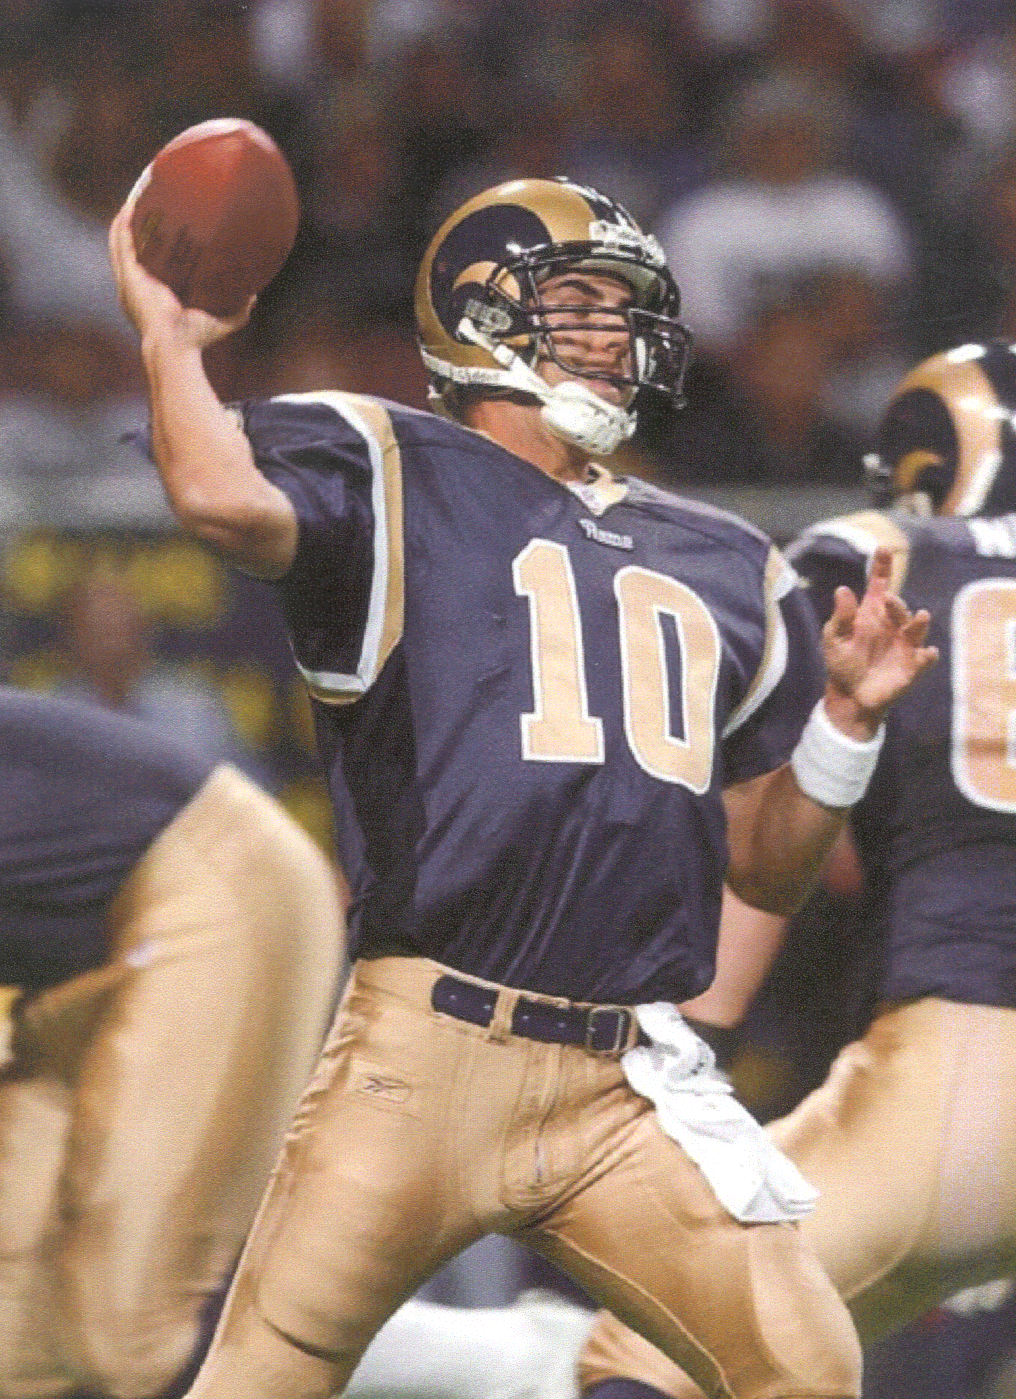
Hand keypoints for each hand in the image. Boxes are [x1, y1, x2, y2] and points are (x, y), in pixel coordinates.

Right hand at [108, 200, 253, 351]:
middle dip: (141, 218)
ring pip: (123, 236)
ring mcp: (129, 278)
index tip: (166, 219)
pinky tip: (132, 201)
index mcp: (153, 292)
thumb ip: (238, 310)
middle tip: (156, 194)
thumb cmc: (194, 341)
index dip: (154, 240)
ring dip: (131, 212)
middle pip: (135, 242)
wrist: (175, 348)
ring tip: (144, 187)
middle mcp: (137, 283)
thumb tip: (254, 295)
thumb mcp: (221, 321)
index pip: (150, 260)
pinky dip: (125, 220)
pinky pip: (121, 240)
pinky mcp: (127, 274)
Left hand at [821, 544, 937, 738]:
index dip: (882, 566)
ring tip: (918, 616)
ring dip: (917, 622)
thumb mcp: (834, 639)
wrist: (849, 695)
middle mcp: (891, 624)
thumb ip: (841, 616)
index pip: (880, 584)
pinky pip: (925, 657)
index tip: (884, 548)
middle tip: (887, 599)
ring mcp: (904, 643)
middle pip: (898, 606)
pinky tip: (926, 653)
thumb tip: (842, 589)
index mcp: (872, 613)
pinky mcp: (913, 665)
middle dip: (896, 603)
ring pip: (917, 627)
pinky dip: (928, 655)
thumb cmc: (842, 663)